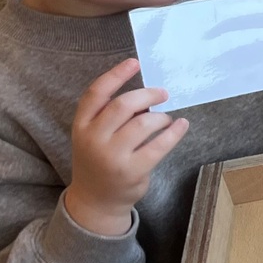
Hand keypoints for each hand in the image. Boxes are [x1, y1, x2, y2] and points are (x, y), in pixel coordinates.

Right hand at [63, 58, 188, 235]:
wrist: (96, 199)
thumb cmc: (99, 160)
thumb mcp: (94, 135)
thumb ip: (111, 116)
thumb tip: (147, 96)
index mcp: (81, 125)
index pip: (96, 94)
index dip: (116, 75)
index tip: (135, 63)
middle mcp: (93, 139)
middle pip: (122, 106)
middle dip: (147, 94)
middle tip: (163, 93)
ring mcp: (112, 156)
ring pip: (143, 124)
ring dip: (161, 117)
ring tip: (167, 119)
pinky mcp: (132, 170)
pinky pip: (158, 145)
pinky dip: (174, 132)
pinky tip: (181, 125)